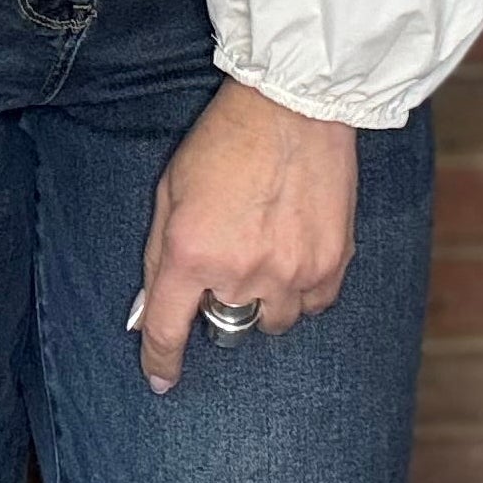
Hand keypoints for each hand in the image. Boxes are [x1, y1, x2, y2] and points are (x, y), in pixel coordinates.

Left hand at [128, 77, 356, 391]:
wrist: (292, 105)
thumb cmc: (223, 140)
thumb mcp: (169, 190)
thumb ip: (158, 255)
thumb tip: (150, 311)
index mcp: (190, 253)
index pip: (168, 330)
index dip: (160, 360)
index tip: (160, 378)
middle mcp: (240, 274)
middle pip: (226, 328)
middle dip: (220, 304)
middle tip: (227, 258)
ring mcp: (290, 274)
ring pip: (273, 321)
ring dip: (263, 297)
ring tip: (264, 246)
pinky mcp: (331, 266)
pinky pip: (313, 305)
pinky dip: (301, 287)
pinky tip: (295, 246)